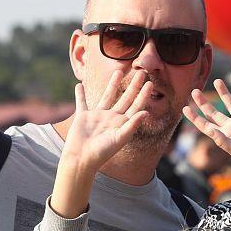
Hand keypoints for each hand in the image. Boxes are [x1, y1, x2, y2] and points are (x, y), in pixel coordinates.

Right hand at [51, 74, 150, 216]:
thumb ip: (132, 125)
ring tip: (118, 71)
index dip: (143, 95)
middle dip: (133, 85)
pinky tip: (79, 85)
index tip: (150, 83)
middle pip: (125, 98)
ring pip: (107, 96)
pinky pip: (82, 102)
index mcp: (122, 123)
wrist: (82, 159)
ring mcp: (97, 116)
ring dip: (112, 84)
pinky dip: (80, 94)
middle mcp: (112, 118)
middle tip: (141, 72)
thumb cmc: (102, 152)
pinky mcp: (83, 117)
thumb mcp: (119, 138)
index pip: (136, 106)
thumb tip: (146, 112)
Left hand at [183, 77, 230, 200]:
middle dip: (204, 103)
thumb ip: (224, 141)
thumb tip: (210, 131)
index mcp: (227, 136)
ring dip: (225, 93)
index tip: (185, 108)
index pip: (207, 126)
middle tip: (194, 91)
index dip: (196, 118)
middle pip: (216, 113)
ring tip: (218, 81)